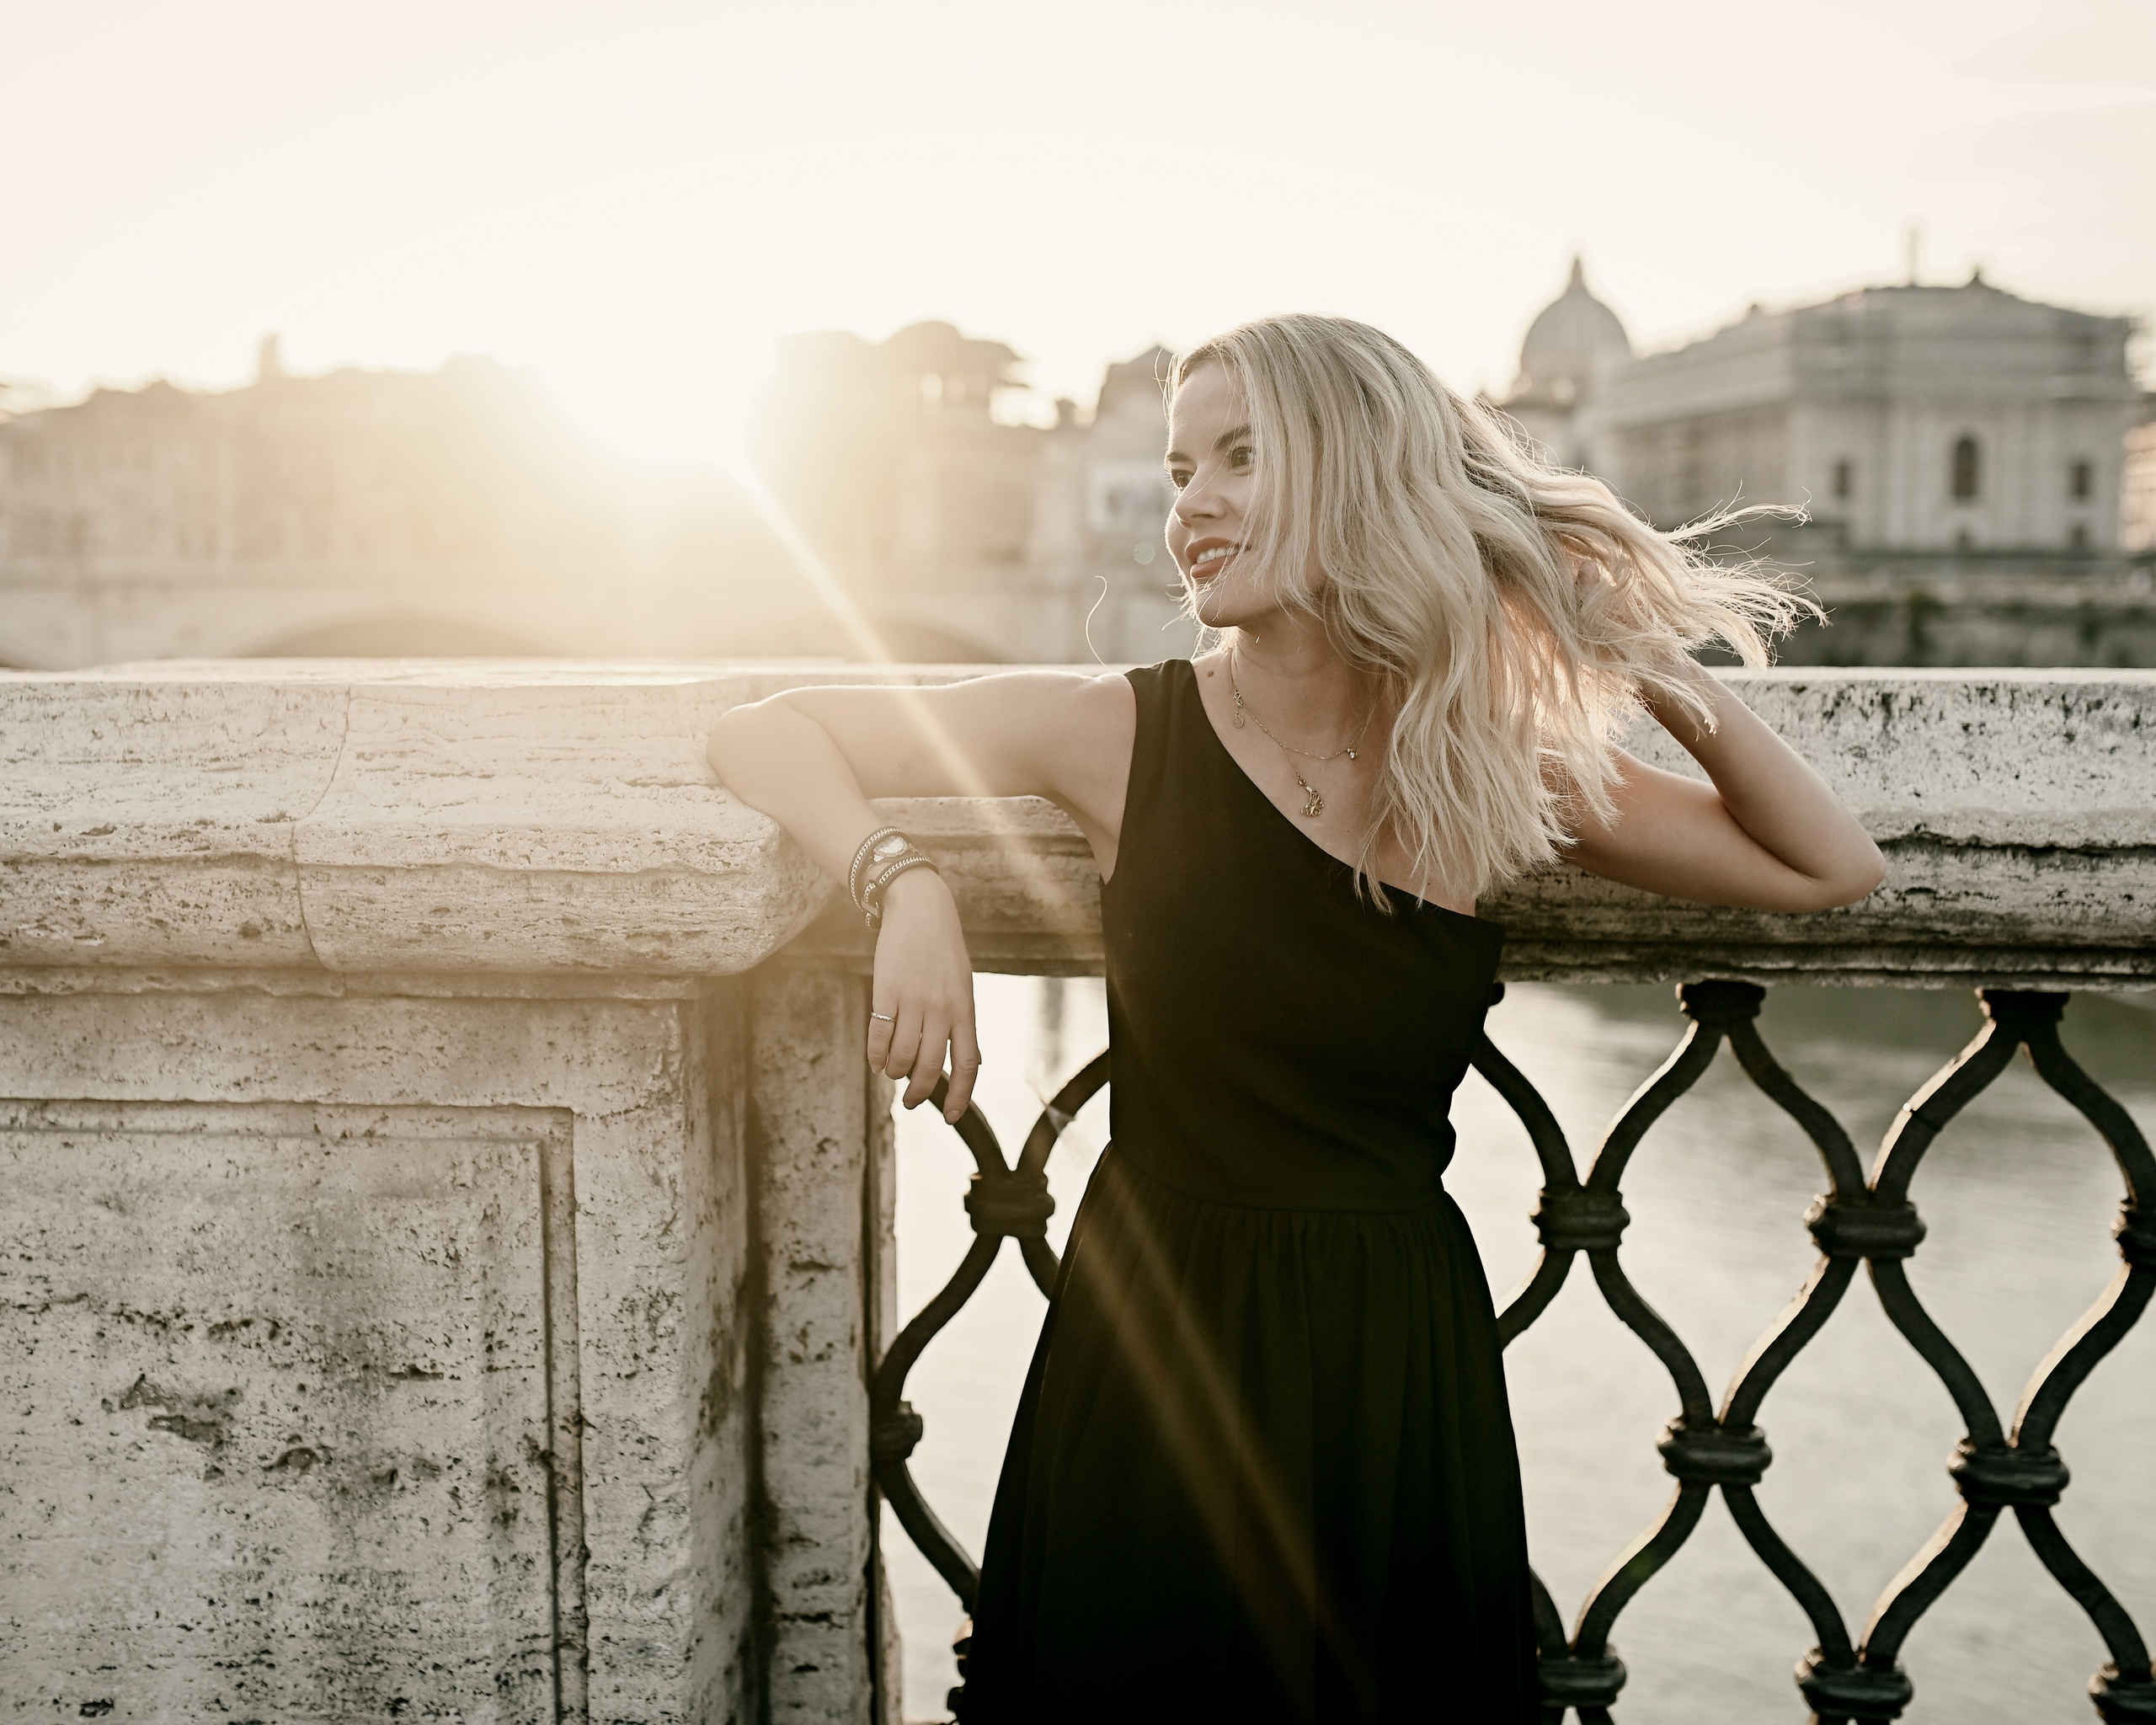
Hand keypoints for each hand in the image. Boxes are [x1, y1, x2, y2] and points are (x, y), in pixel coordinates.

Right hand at [866, 867, 980, 1122]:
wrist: (920, 909)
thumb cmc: (943, 950)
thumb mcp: (963, 985)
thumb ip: (963, 1022)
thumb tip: (972, 1060)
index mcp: (964, 1009)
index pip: (968, 1064)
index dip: (960, 1096)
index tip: (951, 1118)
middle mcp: (941, 1009)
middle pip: (931, 1067)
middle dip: (920, 1092)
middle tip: (910, 1101)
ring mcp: (913, 1001)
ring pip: (902, 1055)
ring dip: (895, 1072)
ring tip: (892, 1072)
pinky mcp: (886, 991)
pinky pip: (879, 1035)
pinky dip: (876, 1056)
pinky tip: (875, 1062)